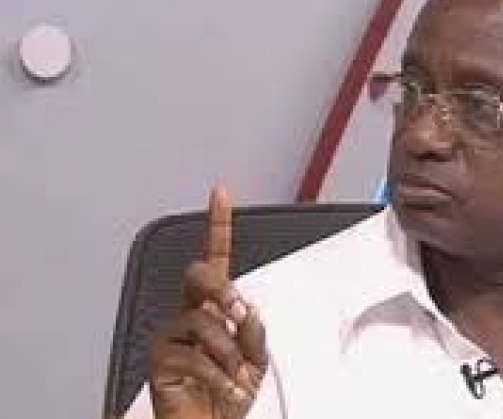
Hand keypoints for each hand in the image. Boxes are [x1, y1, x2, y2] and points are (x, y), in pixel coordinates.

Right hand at [149, 186, 267, 418]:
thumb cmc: (230, 394)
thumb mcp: (256, 361)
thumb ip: (255, 333)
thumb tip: (249, 312)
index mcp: (216, 308)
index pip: (217, 259)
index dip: (218, 225)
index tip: (220, 194)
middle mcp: (191, 315)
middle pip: (200, 275)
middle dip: (222, 288)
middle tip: (239, 312)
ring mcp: (172, 336)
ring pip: (201, 320)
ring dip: (228, 350)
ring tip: (238, 374)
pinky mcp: (160, 360)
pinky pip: (193, 356)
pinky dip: (219, 375)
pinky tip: (229, 389)